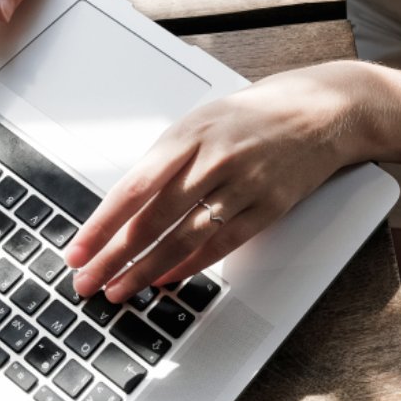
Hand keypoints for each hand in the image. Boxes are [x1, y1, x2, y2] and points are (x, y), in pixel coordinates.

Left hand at [65, 61, 375, 302]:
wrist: (322, 110)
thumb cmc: (254, 117)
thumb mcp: (202, 121)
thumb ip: (166, 159)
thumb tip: (124, 206)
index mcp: (188, 134)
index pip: (133, 187)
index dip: (102, 224)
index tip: (78, 250)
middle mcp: (214, 159)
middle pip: (153, 218)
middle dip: (114, 256)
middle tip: (87, 281)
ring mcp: (243, 184)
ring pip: (184, 237)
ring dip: (147, 269)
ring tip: (120, 289)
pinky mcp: (269, 206)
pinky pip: (222, 243)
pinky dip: (190, 265)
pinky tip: (166, 278)